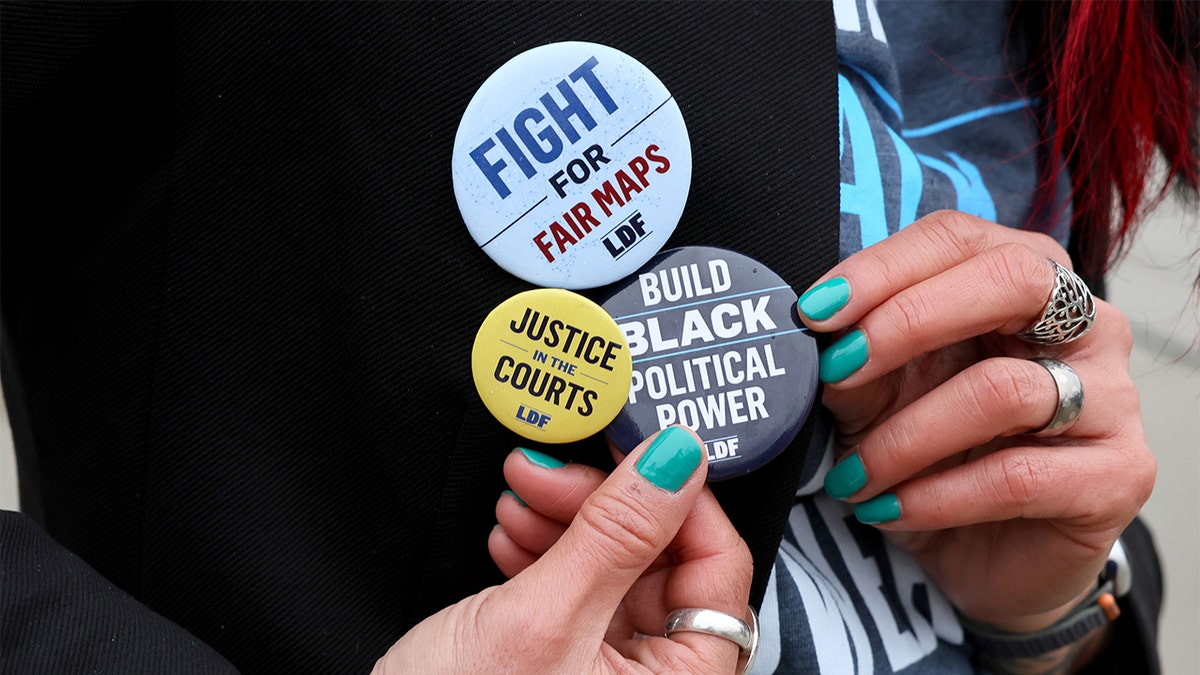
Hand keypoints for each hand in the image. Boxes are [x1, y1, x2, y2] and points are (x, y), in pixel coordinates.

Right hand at [372, 426, 753, 673]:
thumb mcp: (542, 617)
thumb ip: (616, 534)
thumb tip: (676, 458)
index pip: (718, 564)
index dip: (679, 496)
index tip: (636, 446)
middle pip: (662, 559)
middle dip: (603, 504)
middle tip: (551, 471)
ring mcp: (610, 671)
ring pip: (616, 568)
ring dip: (566, 522)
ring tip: (519, 500)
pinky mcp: (568, 661)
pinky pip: (578, 590)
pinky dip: (546, 554)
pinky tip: (511, 535)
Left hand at [796, 211, 1153, 633]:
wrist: (985, 556)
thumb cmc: (935, 454)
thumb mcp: (878, 397)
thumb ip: (856, 361)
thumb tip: (819, 338)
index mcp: (1026, 279)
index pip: (958, 239)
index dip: (881, 268)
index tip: (814, 311)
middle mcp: (1086, 324)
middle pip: (1010, 280)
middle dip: (907, 320)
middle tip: (835, 371)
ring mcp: (1113, 397)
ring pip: (1003, 390)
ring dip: (905, 437)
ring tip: (851, 476)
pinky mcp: (1119, 475)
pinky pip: (1018, 476)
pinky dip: (936, 496)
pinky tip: (888, 509)